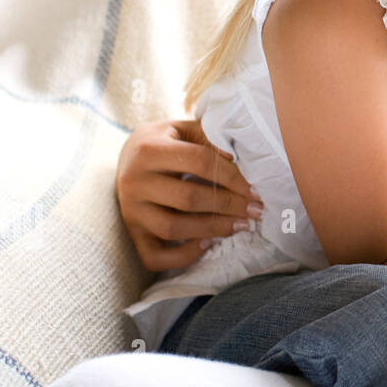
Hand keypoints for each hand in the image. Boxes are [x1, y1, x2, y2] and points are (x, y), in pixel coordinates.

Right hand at [116, 119, 260, 271]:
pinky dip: (182, 256)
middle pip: (187, 198)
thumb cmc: (168, 141)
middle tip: (256, 210)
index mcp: (149, 149)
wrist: (130, 156)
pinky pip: (154, 257)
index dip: (232, 176)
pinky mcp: (132, 233)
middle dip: (229, 205)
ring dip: (213, 230)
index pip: (199, 162)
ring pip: (172, 228)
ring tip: (242, 225)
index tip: (255, 189)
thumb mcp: (186, 129)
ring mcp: (130, 210)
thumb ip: (210, 138)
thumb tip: (240, 159)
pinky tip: (208, 244)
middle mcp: (133, 181)